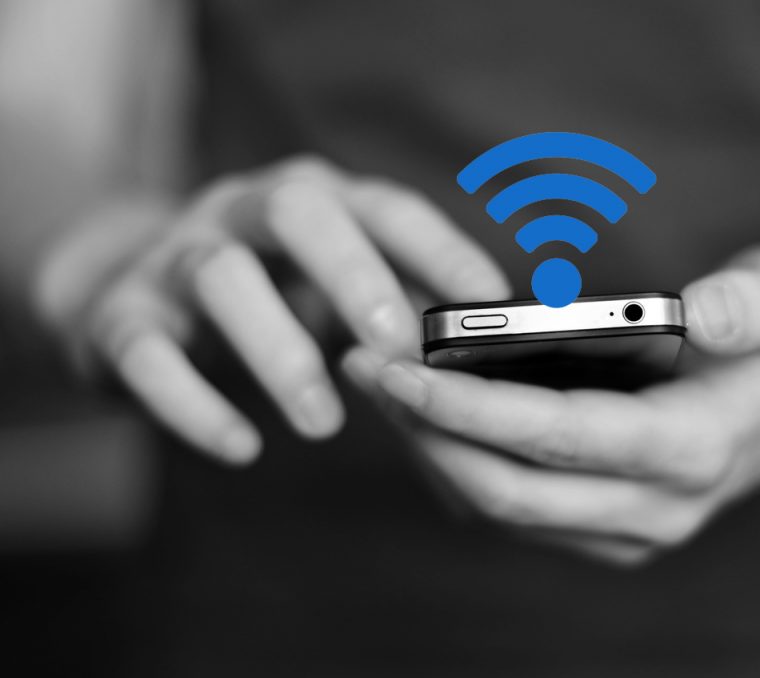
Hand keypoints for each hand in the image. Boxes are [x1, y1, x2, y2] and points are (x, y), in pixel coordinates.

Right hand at [35, 156, 508, 463]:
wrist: (132, 296)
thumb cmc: (270, 297)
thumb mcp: (336, 288)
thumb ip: (402, 307)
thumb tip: (485, 354)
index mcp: (313, 201)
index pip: (385, 207)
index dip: (441, 249)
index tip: (490, 302)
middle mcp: (242, 210)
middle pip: (296, 209)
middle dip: (352, 274)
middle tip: (395, 348)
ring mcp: (175, 256)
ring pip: (220, 275)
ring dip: (279, 351)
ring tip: (323, 424)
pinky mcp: (122, 316)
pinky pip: (147, 351)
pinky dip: (194, 404)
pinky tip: (243, 447)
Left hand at [343, 246, 759, 564]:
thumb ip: (757, 303)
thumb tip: (700, 307)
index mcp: (695, 451)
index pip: (560, 439)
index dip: (469, 405)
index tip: (392, 363)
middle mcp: (656, 513)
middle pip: (508, 491)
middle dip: (425, 430)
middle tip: (359, 363)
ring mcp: (624, 536)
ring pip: (495, 510)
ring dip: (428, 447)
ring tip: (376, 377)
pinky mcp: (596, 536)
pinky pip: (504, 512)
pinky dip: (454, 461)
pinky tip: (421, 408)